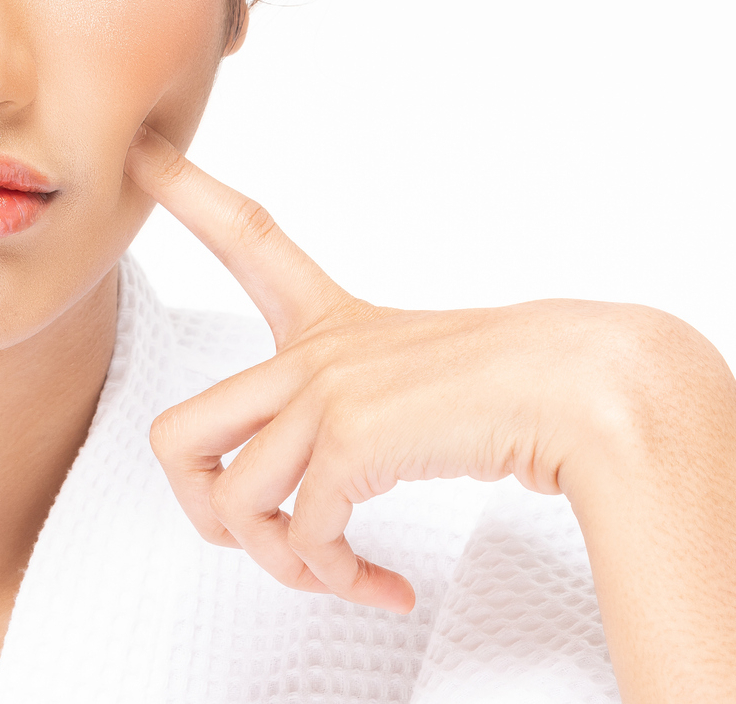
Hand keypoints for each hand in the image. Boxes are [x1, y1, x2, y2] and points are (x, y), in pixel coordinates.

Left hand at [127, 127, 715, 615]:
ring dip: (286, 565)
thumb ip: (358, 424)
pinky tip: (386, 585)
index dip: (190, 192)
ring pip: (233, 506)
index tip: (142, 151)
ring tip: (340, 574)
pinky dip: (339, 578)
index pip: (249, 236)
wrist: (593, 393)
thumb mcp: (423, 386)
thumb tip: (319, 505)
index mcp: (334, 321)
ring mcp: (326, 392)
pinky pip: (304, 539)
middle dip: (199, 512)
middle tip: (256, 541)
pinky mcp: (347, 438)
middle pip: (177, 436)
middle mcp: (316, 352)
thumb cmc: (527, 396)